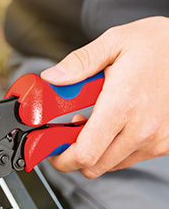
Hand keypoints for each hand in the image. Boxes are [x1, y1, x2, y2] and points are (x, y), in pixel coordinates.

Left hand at [40, 16, 168, 177]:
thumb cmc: (159, 44)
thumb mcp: (114, 42)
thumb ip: (78, 64)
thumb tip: (51, 79)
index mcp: (122, 106)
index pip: (85, 153)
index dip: (61, 157)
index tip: (51, 148)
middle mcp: (142, 130)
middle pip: (94, 166)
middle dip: (73, 154)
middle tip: (69, 132)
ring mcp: (156, 140)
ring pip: (110, 164)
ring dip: (95, 150)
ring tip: (94, 123)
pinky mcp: (166, 143)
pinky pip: (129, 158)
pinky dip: (114, 148)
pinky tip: (114, 125)